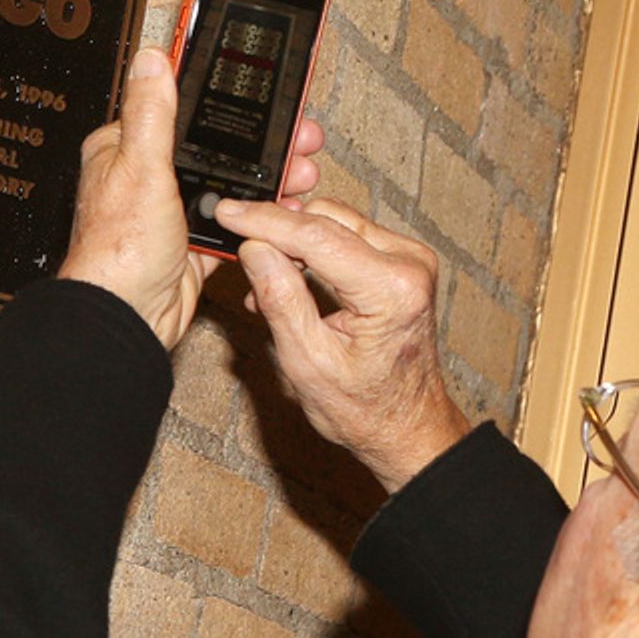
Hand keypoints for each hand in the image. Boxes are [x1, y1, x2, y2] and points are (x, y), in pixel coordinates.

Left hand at [58, 47, 323, 349]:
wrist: (129, 318)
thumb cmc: (120, 251)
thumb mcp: (141, 168)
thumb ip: (151, 113)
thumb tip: (152, 59)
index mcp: (125, 150)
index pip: (178, 108)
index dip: (222, 100)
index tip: (262, 94)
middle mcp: (148, 179)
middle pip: (214, 148)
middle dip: (261, 144)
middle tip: (299, 137)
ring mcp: (173, 213)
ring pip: (231, 186)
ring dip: (268, 180)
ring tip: (301, 171)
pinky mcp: (194, 245)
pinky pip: (236, 224)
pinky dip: (261, 219)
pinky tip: (286, 209)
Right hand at [213, 198, 468, 492]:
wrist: (406, 424)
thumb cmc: (367, 407)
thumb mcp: (308, 362)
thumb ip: (280, 300)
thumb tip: (254, 249)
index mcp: (391, 289)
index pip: (315, 235)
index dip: (264, 221)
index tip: (229, 212)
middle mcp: (408, 265)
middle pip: (325, 221)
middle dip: (277, 234)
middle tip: (242, 256)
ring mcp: (409, 260)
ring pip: (334, 222)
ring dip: (295, 244)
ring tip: (269, 282)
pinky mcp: (402, 262)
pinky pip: (348, 236)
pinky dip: (314, 251)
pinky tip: (293, 277)